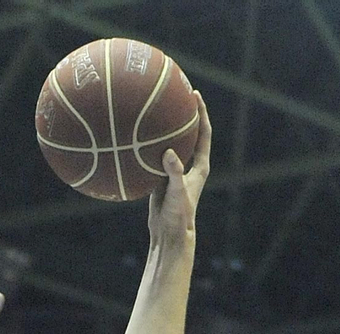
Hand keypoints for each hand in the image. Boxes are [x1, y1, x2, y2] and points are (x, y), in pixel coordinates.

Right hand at [147, 93, 211, 249]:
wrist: (169, 233)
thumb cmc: (178, 215)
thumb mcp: (178, 193)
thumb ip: (175, 173)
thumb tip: (169, 152)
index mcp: (199, 166)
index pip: (204, 133)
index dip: (202, 113)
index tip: (195, 95)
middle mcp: (188, 166)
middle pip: (189, 133)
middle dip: (184, 114)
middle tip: (177, 94)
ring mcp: (174, 171)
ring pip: (171, 144)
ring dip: (165, 129)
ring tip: (155, 110)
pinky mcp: (161, 178)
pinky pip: (154, 157)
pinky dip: (148, 147)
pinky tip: (135, 137)